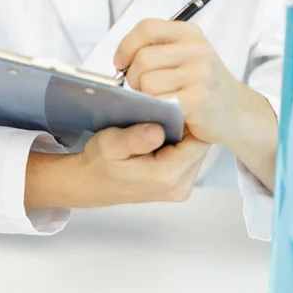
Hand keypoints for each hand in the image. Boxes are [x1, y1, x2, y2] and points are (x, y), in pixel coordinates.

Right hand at [25, 123, 209, 210]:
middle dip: (188, 125)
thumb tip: (158, 131)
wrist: (91, 183)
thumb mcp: (110, 145)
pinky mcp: (178, 184)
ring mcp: (180, 187)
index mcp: (166, 176)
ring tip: (166, 120)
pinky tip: (165, 133)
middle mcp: (179, 186)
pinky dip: (180, 143)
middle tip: (169, 110)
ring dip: (185, 134)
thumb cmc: (99, 163)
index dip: (191, 119)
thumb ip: (135, 139)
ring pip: (196, 149)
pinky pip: (189, 156)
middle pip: (200, 145)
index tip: (176, 105)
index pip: (199, 140)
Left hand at [114, 19, 242, 145]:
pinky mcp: (198, 99)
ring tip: (159, 100)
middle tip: (143, 90)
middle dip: (133, 78)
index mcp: (190, 33)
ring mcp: (199, 73)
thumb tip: (121, 61)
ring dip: (144, 96)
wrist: (239, 112)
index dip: (126, 45)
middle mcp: (197, 49)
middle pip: (142, 58)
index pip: (147, 27)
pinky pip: (158, 102)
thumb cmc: (205, 85)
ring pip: (146, 82)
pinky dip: (155, 110)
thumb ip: (158, 49)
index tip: (120, 63)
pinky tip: (166, 112)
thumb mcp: (188, 55)